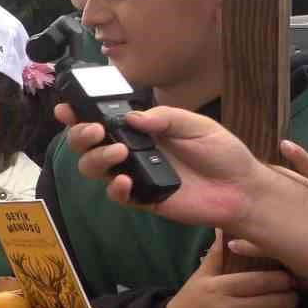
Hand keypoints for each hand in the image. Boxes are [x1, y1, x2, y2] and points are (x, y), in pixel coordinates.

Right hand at [54, 103, 277, 229]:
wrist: (241, 189)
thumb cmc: (221, 153)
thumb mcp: (197, 124)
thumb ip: (166, 118)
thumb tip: (132, 116)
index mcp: (140, 130)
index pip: (102, 119)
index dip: (78, 114)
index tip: (65, 109)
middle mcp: (130, 151)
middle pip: (87, 144)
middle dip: (80, 135)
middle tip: (95, 130)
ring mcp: (133, 175)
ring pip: (93, 169)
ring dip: (96, 158)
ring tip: (117, 152)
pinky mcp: (142, 198)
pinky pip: (116, 195)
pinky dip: (116, 189)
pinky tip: (127, 182)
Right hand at [164, 239, 297, 307]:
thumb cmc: (190, 301)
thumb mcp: (200, 276)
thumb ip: (217, 254)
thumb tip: (224, 228)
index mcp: (220, 288)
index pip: (262, 281)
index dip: (282, 279)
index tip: (288, 277)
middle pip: (276, 302)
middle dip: (291, 297)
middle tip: (292, 293)